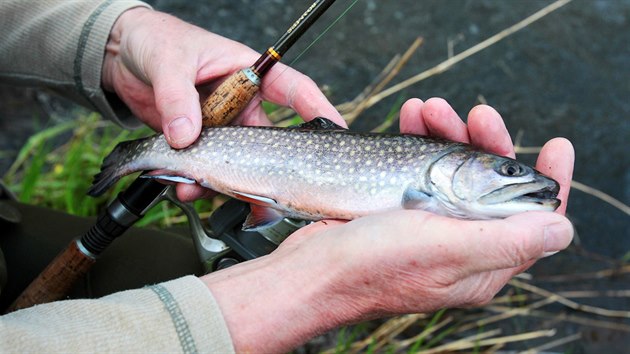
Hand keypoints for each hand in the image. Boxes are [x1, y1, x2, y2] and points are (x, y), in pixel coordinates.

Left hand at [102, 7, 343, 200]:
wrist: (122, 56)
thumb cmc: (156, 41)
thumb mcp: (169, 63)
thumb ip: (177, 98)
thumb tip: (185, 135)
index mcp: (247, 72)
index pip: (292, 88)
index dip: (317, 108)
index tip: (336, 131)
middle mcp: (240, 102)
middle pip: (267, 140)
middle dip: (265, 169)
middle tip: (265, 192)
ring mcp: (221, 124)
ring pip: (236, 161)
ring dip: (223, 181)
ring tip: (201, 189)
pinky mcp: (199, 141)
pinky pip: (206, 167)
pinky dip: (197, 181)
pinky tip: (184, 186)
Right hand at [201, 98, 574, 351]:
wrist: (311, 270)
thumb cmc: (373, 264)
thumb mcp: (446, 249)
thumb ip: (508, 240)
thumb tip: (562, 228)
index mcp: (483, 263)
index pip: (532, 223)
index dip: (548, 183)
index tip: (556, 145)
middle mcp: (461, 246)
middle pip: (493, 188)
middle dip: (486, 144)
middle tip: (477, 113)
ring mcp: (430, 228)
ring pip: (455, 173)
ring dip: (447, 134)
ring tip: (427, 107)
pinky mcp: (401, 212)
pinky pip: (422, 169)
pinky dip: (419, 140)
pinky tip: (410, 119)